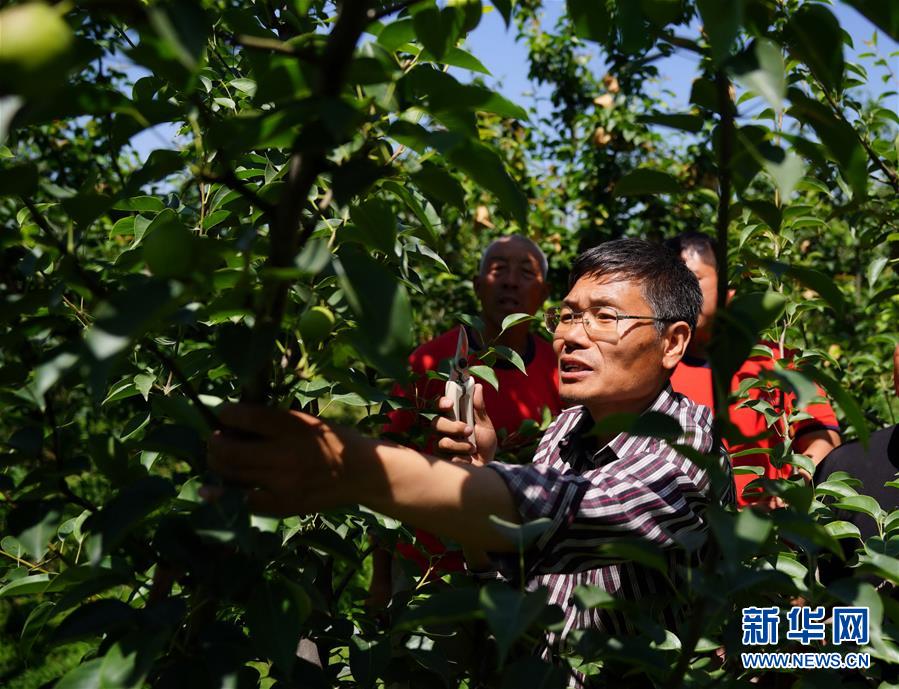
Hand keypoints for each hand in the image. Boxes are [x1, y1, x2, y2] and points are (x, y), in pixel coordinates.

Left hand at [206, 404, 355, 515]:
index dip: (226, 414)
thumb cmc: (333, 441)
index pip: (243, 416)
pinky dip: (233, 491)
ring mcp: (282, 482)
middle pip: (227, 448)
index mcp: (292, 425)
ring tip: (222, 458)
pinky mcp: (283, 505)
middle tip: (216, 439)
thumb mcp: (307, 420)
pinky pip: (244, 499)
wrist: (362, 472)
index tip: (224, 415)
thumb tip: (233, 423)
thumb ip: (273, 422)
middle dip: (214, 442)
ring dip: (218, 464)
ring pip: (230, 473)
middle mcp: (284, 453)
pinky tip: (230, 485)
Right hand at [431, 383, 496, 465]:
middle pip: (436, 422)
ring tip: (472, 448)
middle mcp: (444, 431)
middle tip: (468, 430)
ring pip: (442, 441)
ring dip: (461, 445)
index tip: (450, 403)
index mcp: (453, 419)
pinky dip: (462, 457)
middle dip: (453, 426)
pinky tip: (468, 460)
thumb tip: (477, 387)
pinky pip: (447, 456)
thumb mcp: (485, 426)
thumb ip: (479, 408)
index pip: (440, 407)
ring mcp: (441, 446)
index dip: (441, 403)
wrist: (487, 468)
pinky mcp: (441, 461)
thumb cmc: (485, 446)